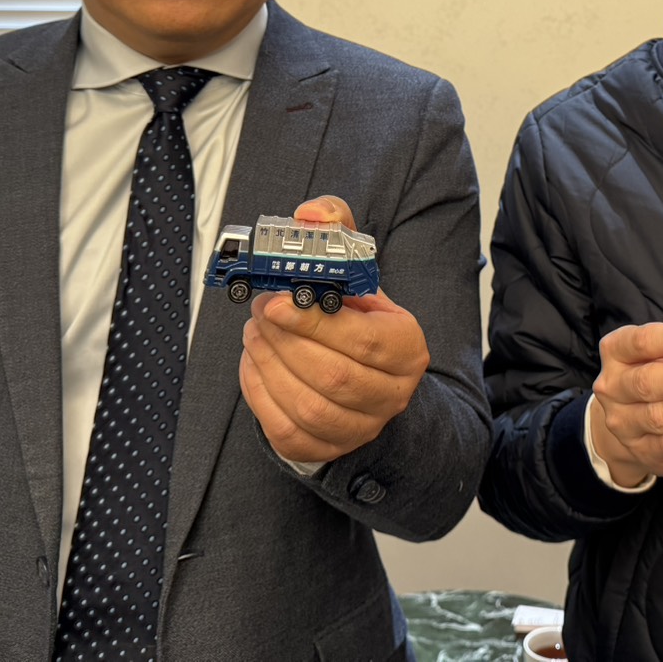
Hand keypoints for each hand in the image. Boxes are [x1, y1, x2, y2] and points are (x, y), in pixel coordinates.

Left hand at [238, 195, 430, 463]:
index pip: (364, 341)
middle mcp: (392, 393)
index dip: (315, 323)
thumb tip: (310, 214)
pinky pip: (287, 430)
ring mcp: (361, 427)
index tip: (277, 302)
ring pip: (308, 406)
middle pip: (333, 377)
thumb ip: (335, 230)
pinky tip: (254, 362)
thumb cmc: (359, 318)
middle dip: (286, 341)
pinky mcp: (327, 449)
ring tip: (254, 333)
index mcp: (408, 348)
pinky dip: (261, 395)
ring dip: (269, 365)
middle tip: (259, 311)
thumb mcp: (357, 271)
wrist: (370, 376)